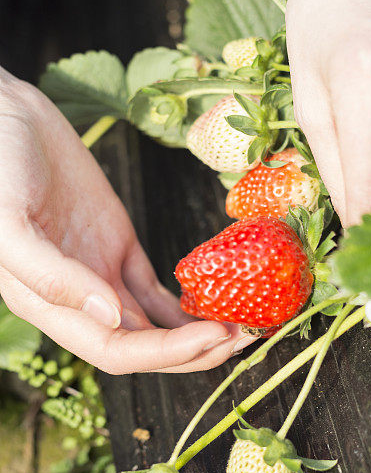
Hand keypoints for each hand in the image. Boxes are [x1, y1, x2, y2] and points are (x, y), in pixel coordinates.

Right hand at [0, 68, 252, 372]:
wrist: (8, 118)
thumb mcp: (8, 223)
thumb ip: (50, 276)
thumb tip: (109, 317)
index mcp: (48, 305)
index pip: (114, 351)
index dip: (165, 353)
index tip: (213, 336)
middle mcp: (79, 300)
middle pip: (143, 346)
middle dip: (195, 350)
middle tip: (245, 337)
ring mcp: (101, 273)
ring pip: (155, 323)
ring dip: (197, 332)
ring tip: (244, 326)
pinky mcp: (118, 245)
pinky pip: (156, 289)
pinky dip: (186, 304)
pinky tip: (218, 305)